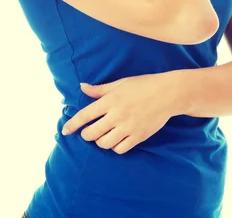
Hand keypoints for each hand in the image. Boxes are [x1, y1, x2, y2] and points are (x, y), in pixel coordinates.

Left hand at [62, 72, 176, 153]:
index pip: (85, 115)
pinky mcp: (138, 136)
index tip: (64, 131)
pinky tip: (116, 140)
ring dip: (100, 141)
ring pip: (104, 144)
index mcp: (110, 100)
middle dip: (86, 135)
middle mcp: (117, 115)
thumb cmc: (143, 85)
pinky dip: (115, 147)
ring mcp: (128, 127)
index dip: (72, 124)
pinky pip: (120, 149)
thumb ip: (100, 89)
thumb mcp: (120, 83)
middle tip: (89, 131)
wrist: (167, 94)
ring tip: (103, 135)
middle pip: (92, 134)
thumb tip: (82, 87)